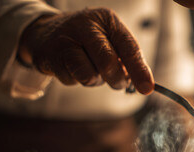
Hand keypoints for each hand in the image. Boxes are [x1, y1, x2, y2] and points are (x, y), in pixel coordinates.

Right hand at [18, 8, 153, 94]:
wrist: (45, 33)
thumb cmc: (89, 40)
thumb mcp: (111, 40)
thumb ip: (127, 59)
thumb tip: (144, 85)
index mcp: (107, 21)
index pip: (128, 47)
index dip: (139, 70)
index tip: (147, 89)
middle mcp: (85, 26)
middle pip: (108, 63)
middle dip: (117, 79)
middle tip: (118, 82)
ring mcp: (64, 40)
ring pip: (88, 75)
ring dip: (93, 80)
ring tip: (89, 69)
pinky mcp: (48, 56)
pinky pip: (71, 81)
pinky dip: (75, 80)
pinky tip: (71, 67)